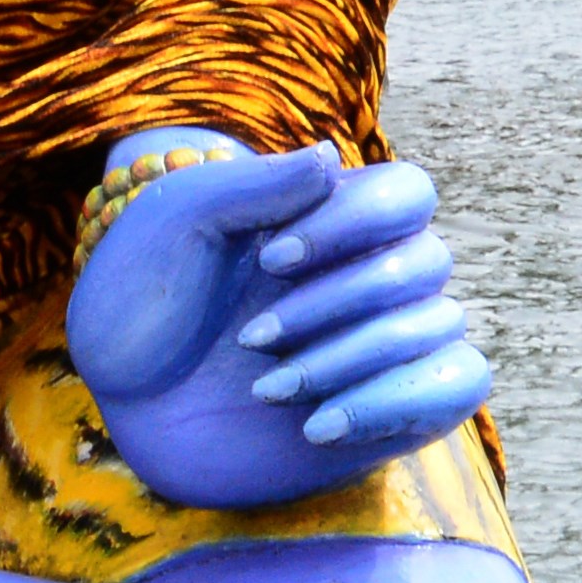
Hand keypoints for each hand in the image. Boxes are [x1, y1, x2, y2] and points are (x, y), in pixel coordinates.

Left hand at [70, 137, 489, 512]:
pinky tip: (316, 425)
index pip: (407, 194)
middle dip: (336, 302)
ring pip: (438, 323)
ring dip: (347, 358)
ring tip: (265, 389)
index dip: (354, 220)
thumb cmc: (139, 305)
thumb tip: (331, 156)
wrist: (122, 407)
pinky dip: (392, 401)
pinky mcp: (400, 407)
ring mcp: (389, 340)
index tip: (269, 260)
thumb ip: (250, 185)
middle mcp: (369, 273)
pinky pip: (459, 384)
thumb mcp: (174, 225)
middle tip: (249, 338)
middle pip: (426, 261)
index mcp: (326, 218)